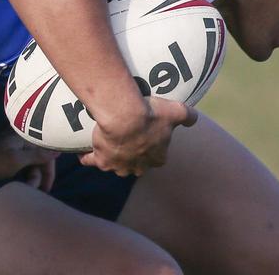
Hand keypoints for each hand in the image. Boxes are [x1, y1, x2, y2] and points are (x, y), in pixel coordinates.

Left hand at [0, 130, 58, 191]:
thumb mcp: (17, 160)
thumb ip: (38, 155)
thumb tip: (57, 151)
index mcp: (26, 138)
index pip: (47, 153)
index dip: (49, 170)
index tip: (47, 188)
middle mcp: (23, 142)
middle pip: (39, 161)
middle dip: (37, 178)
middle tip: (31, 192)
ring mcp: (15, 150)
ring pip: (31, 167)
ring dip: (29, 181)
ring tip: (22, 192)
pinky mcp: (9, 158)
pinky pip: (22, 168)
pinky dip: (22, 178)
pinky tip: (18, 188)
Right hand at [79, 97, 197, 176]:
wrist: (124, 116)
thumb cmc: (151, 114)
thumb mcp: (176, 111)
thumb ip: (188, 116)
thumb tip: (194, 117)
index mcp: (157, 158)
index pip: (157, 157)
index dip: (152, 147)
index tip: (147, 134)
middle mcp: (139, 167)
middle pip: (136, 165)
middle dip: (133, 156)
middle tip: (127, 139)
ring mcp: (119, 166)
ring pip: (116, 166)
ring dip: (113, 158)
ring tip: (107, 144)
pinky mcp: (102, 160)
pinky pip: (92, 162)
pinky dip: (88, 158)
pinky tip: (84, 153)